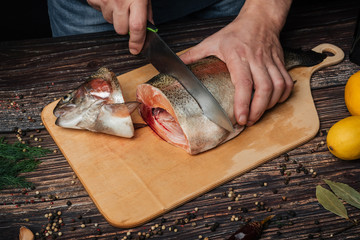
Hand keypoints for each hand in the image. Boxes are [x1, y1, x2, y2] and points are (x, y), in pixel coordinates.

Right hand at [87, 0, 152, 53]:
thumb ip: (146, 12)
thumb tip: (148, 29)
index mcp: (136, 0)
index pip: (137, 28)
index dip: (137, 41)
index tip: (135, 50)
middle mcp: (119, 2)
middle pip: (121, 30)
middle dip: (125, 27)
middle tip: (128, 15)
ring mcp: (105, 0)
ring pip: (110, 21)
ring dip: (115, 16)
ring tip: (118, 1)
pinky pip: (99, 11)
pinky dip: (104, 7)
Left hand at [180, 0, 292, 126]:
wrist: (260, 19)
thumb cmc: (236, 32)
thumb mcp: (212, 41)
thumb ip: (194, 54)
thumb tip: (177, 64)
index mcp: (238, 56)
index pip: (243, 82)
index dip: (243, 102)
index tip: (240, 118)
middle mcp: (257, 60)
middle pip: (264, 88)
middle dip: (258, 110)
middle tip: (249, 122)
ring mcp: (270, 62)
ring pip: (278, 87)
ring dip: (270, 105)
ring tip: (259, 115)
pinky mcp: (280, 63)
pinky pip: (287, 82)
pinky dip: (283, 95)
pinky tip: (273, 102)